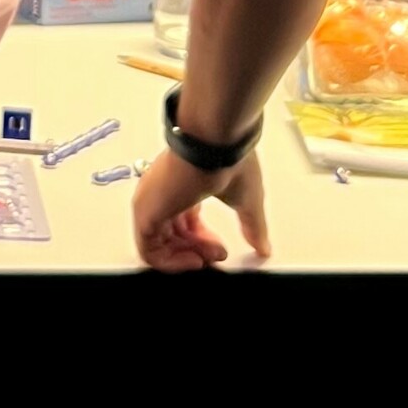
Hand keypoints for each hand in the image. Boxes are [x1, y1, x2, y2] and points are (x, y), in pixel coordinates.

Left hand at [132, 146, 270, 271]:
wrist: (215, 145)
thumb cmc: (227, 159)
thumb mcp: (246, 201)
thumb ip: (252, 227)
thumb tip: (263, 246)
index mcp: (181, 184)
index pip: (183, 221)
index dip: (202, 240)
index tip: (220, 249)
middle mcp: (162, 193)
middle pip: (172, 235)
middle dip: (198, 251)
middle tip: (217, 256)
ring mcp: (150, 202)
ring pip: (159, 245)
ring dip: (188, 257)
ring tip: (209, 257)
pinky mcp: (144, 212)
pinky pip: (149, 251)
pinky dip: (171, 263)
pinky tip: (194, 259)